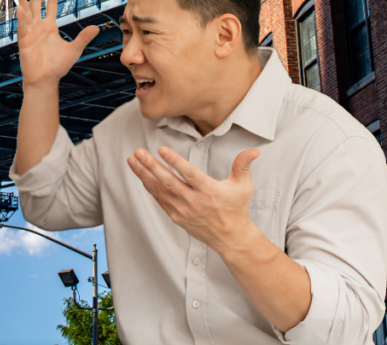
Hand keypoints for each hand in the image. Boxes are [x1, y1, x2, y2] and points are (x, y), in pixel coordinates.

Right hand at [16, 0, 98, 91]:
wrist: (45, 80)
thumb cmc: (58, 67)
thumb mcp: (74, 50)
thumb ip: (83, 37)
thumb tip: (96, 27)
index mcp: (49, 27)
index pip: (51, 5)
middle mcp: (38, 26)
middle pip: (36, 3)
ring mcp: (30, 32)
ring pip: (26, 11)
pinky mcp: (24, 41)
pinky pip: (22, 27)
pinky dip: (21, 18)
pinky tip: (20, 8)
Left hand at [127, 146, 260, 254]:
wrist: (231, 237)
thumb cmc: (236, 208)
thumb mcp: (243, 186)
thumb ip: (243, 165)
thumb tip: (254, 150)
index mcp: (210, 191)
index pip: (189, 174)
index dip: (175, 162)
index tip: (162, 150)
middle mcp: (194, 201)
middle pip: (168, 181)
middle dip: (151, 166)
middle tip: (138, 152)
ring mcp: (183, 210)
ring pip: (159, 190)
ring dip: (144, 174)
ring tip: (132, 160)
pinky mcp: (176, 216)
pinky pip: (159, 199)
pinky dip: (149, 187)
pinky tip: (141, 175)